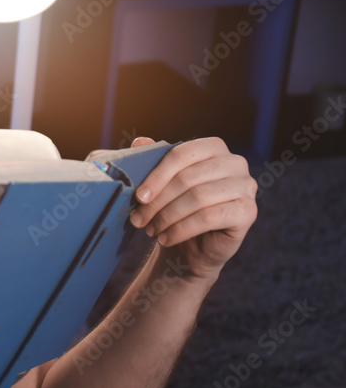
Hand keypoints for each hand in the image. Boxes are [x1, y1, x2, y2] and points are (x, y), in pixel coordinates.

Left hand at [127, 136, 256, 280]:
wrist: (198, 245)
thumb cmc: (179, 208)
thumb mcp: (163, 184)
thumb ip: (152, 160)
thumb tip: (139, 142)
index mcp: (213, 147)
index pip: (180, 154)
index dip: (156, 176)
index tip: (139, 197)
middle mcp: (235, 163)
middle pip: (187, 178)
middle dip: (158, 201)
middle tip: (138, 219)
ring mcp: (246, 187)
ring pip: (197, 198)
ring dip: (167, 217)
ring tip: (151, 230)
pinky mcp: (248, 211)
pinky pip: (208, 218)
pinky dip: (181, 230)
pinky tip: (166, 239)